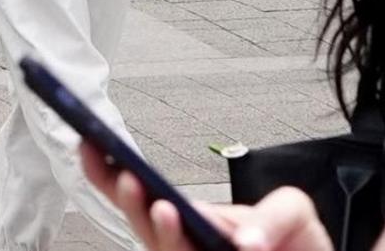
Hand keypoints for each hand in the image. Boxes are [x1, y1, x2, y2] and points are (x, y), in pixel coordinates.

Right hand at [75, 143, 327, 250]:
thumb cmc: (294, 247)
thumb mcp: (294, 212)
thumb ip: (276, 213)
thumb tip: (244, 243)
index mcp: (191, 220)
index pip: (140, 194)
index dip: (109, 171)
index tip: (90, 144)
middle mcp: (184, 245)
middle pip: (141, 226)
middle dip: (130, 202)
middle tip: (128, 179)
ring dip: (161, 233)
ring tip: (164, 208)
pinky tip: (201, 235)